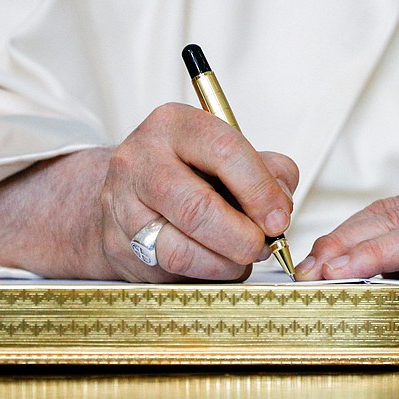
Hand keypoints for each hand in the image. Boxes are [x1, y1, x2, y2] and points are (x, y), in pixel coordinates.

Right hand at [100, 103, 297, 281]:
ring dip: (225, 262)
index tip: (279, 217)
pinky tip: (219, 263)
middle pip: (197, 207)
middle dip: (242, 236)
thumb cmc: (189, 169)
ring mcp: (123, 205)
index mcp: (175, 125)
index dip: (259, 190)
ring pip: (180, 249)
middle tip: (264, 244)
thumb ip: (269, 171)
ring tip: (243, 256)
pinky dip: (206, 273)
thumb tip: (280, 205)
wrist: (130, 190)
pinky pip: (171, 271)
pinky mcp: (119, 245)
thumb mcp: (231, 153)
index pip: (225, 151)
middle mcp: (141, 160)